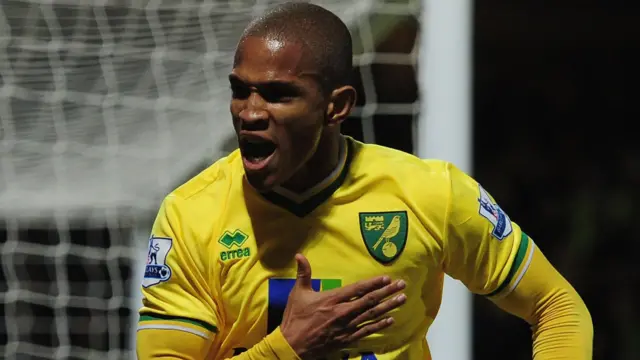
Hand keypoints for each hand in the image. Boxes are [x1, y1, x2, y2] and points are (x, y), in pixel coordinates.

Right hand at [279, 254, 406, 358]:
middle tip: (402, 285)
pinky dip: (380, 325)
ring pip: (372, 315)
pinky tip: (391, 320)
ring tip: (402, 299)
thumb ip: (303, 273)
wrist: (293, 345)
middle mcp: (343, 312)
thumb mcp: (298, 293)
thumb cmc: (295, 318)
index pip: (357, 289)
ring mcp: (347, 327)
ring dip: (388, 306)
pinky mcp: (347, 339)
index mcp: (332, 299)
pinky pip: (367, 330)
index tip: (386, 278)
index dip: (373, 283)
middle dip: (388, 292)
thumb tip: (299, 255)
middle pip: (370, 301)